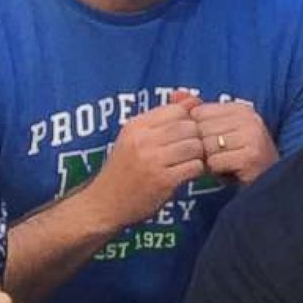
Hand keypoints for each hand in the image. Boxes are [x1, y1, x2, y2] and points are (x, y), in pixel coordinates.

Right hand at [86, 92, 205, 224]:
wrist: (103, 204)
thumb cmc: (125, 169)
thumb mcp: (135, 138)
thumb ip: (164, 118)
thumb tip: (193, 98)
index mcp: (136, 125)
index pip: (178, 110)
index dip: (190, 120)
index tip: (188, 133)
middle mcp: (142, 139)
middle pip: (190, 126)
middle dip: (198, 138)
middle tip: (195, 150)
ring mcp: (152, 160)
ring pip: (195, 145)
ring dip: (200, 155)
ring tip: (192, 161)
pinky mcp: (163, 180)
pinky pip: (195, 166)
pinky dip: (198, 170)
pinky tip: (189, 174)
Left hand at [191, 102, 278, 187]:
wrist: (268, 181)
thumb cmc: (240, 157)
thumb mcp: (219, 131)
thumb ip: (198, 112)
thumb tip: (175, 94)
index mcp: (241, 108)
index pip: (198, 113)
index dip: (198, 132)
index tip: (214, 142)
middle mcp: (249, 119)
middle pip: (201, 130)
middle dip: (203, 148)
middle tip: (220, 156)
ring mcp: (252, 137)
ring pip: (206, 146)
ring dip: (209, 160)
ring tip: (225, 163)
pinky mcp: (250, 156)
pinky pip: (215, 162)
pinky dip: (217, 171)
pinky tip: (230, 171)